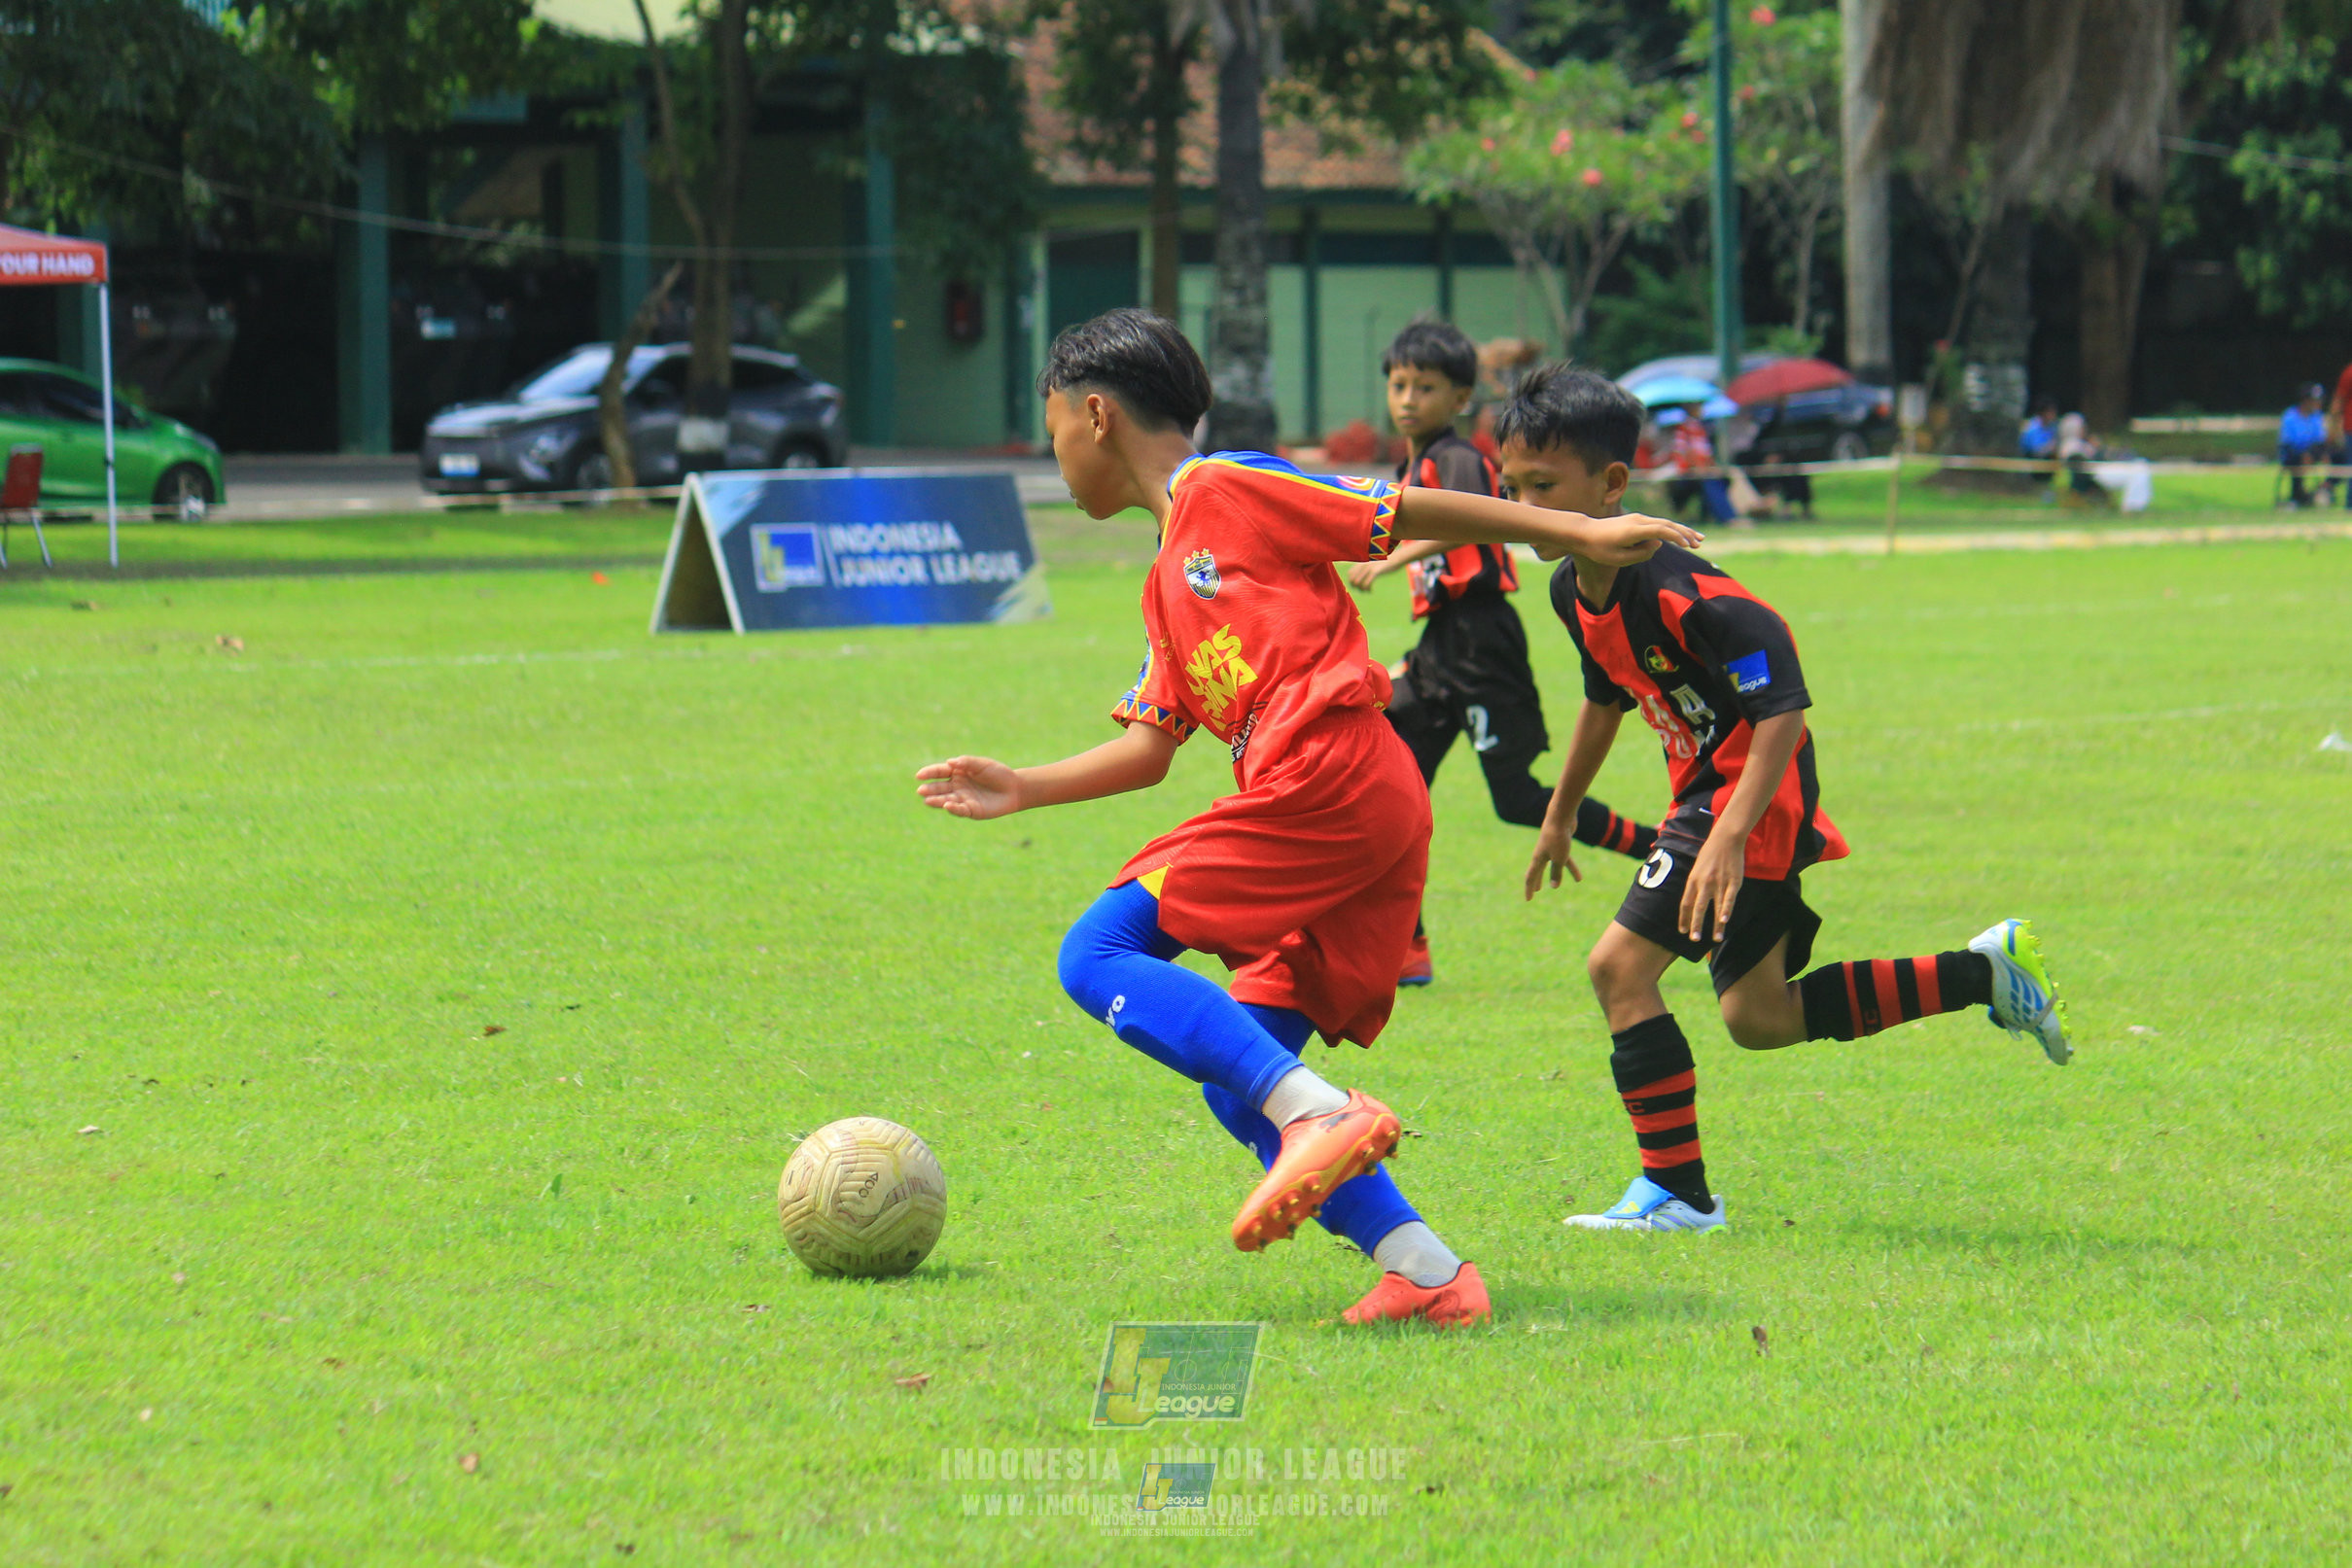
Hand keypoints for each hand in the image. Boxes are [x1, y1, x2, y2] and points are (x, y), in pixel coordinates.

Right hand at [915, 755, 1022, 818]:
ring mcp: (963, 799)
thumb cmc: (998, 773)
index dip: (929, 773)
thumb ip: (966, 762)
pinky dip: (953, 808)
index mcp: (957, 772)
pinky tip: (947, 805)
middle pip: (939, 788)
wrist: (1014, 788)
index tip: (919, 776)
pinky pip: (959, 810)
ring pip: (946, 800)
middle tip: (921, 790)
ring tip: (927, 800)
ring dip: (936, 800)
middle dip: (930, 789)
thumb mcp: (982, 764)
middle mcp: (957, 786)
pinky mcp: (971, 810)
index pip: (940, 772)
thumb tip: (949, 762)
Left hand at [1345, 559, 1389, 591]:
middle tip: (1363, 591)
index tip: (1359, 587)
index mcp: (1362, 562)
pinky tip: (1371, 591)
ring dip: (1362, 590)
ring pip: (1358, 583)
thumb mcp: (1374, 564)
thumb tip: (1360, 577)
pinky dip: (1367, 589)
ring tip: (1367, 591)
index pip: (1350, 574)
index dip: (1352, 583)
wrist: (1397, 558)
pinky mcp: (1375, 571)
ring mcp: (1368, 567)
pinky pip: (1366, 583)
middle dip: (1356, 588)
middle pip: (1353, 580)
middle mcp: (1363, 564)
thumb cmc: (1386, 563)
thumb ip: (1366, 568)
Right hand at [1523, 819, 1582, 899]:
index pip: (1530, 877)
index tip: (1528, 900)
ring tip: (1555, 887)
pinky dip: (1571, 868)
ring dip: (1555, 876)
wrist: (1561, 817)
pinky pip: (1565, 860)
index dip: (1529, 889)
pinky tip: (1578, 877)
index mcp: (1537, 858)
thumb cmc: (1558, 837)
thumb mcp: (1559, 859)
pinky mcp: (1561, 844)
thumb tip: (1554, 886)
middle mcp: (1542, 854)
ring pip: (1553, 866)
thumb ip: (1556, 873)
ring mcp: (1551, 849)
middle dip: (1537, 882)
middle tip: (1535, 892)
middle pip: (1538, 871)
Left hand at [1576, 513, 1706, 566]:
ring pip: (1665, 523)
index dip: (1677, 537)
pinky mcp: (1637, 520)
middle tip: (1700, 543)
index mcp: (1634, 530)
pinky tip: (1680, 536)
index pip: (1662, 530)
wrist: (1584, 533)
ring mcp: (1638, 518)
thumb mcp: (1619, 559)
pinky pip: (1658, 524)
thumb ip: (1641, 553)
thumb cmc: (1599, 549)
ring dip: (1681, 531)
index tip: (1689, 546)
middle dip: (1685, 534)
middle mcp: (1638, 520)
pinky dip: (1671, 529)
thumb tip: (1658, 545)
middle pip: (1668, 524)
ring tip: (1697, 539)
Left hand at [1679, 831, 1745, 943]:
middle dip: (1696, 925)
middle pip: (1698, 908)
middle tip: (1694, 939)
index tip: (1682, 931)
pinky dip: (1727, 910)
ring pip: (1715, 907)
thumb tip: (1691, 902)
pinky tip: (1725, 920)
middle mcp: (1704, 883)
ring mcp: (1719, 883)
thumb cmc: (1710, 855)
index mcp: (1693, 880)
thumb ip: (1695, 885)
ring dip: (1716, 925)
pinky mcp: (1733, 882)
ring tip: (1716, 938)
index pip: (1685, 903)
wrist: (1725, 840)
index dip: (1684, 918)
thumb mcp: (1697, 869)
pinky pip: (1729, 898)